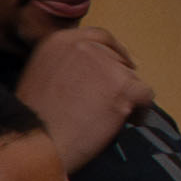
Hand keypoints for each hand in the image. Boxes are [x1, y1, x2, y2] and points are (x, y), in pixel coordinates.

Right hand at [21, 23, 155, 160]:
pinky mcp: (123, 86)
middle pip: (118, 60)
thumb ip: (67, 64)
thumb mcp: (41, 75)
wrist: (36, 143)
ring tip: (105, 119)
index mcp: (60, 41)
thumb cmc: (34, 121)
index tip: (122, 66)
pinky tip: (121, 124)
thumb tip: (96, 69)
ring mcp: (106, 65)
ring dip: (126, 99)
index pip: (99, 37)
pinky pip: (145, 96)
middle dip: (117, 82)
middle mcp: (84, 46)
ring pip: (133, 79)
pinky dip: (139, 112)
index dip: (114, 53)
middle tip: (106, 106)